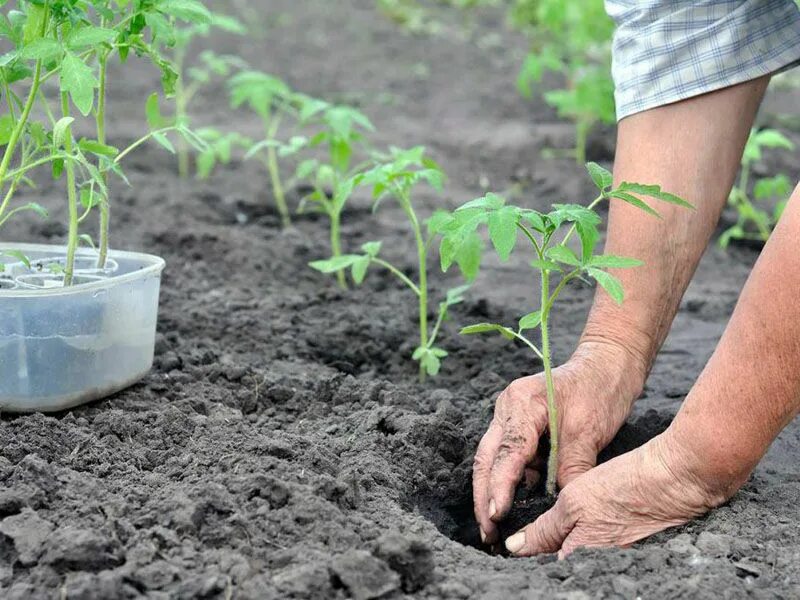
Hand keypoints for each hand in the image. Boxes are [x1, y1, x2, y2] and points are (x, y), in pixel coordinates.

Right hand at [473, 340, 646, 544]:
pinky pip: (510, 458)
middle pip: (487, 458)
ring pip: (493, 460)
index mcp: (521, 403)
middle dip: (484, 497)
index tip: (496, 516)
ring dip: (492, 492)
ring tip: (494, 528)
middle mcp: (507, 408)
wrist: (609, 363)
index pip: (506, 452)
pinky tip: (513, 506)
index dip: (499, 487)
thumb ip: (572, 469)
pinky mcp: (520, 427)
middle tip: (487, 533)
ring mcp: (510, 417)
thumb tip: (561, 510)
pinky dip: (510, 482)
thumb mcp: (589, 432)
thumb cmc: (600, 389)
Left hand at [503, 431, 728, 556]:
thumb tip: (515, 548)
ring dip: (562, 546)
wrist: (677, 480)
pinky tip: (584, 524)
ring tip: (558, 526)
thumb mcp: (574, 502)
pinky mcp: (628, 550)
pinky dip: (584, 540)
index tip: (508, 543)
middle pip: (561, 565)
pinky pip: (596, 551)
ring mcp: (614, 561)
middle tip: (530, 533)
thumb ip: (544, 530)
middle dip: (543, 553)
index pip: (542, 568)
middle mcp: (598, 569)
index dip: (526, 557)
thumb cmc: (625, 487)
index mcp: (581, 560)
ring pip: (577, 557)